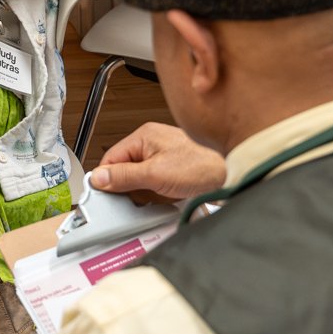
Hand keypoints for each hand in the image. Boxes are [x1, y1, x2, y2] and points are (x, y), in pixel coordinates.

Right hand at [86, 121, 226, 204]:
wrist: (233, 171)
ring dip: (145, 192)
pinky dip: (157, 193)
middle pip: (124, 169)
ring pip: (140, 178)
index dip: (106, 178)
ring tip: (158, 195)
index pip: (111, 158)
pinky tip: (167, 196)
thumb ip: (124, 176)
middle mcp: (153, 143)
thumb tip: (99, 178)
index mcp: (144, 136)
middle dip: (128, 187)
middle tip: (136, 197)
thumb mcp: (155, 174)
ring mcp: (164, 156)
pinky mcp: (174, 168)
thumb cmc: (203, 164)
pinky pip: (154, 183)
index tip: (103, 195)